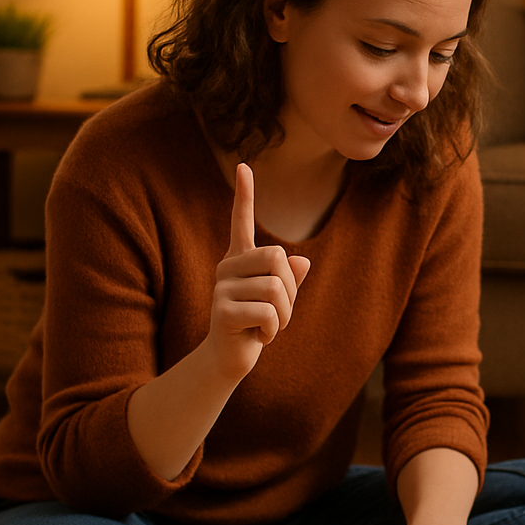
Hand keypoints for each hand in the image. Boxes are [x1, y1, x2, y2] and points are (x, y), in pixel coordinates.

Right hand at [207, 162, 310, 380]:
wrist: (230, 358)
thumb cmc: (256, 325)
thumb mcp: (280, 301)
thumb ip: (290, 280)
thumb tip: (302, 261)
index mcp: (240, 260)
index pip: (242, 222)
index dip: (244, 195)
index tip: (243, 166)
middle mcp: (227, 268)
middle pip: (276, 257)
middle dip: (290, 289)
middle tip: (278, 311)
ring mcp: (222, 289)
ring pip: (276, 289)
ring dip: (284, 315)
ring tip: (267, 326)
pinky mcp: (222, 311)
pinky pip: (268, 312)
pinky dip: (274, 330)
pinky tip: (258, 337)